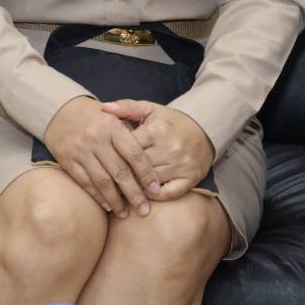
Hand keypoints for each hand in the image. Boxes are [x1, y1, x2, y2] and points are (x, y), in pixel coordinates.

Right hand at [41, 96, 161, 218]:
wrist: (60, 109)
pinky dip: (97, 196)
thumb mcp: (116, 116)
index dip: (146, 174)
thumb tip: (152, 165)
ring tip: (126, 214)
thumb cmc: (95, 116)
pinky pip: (85, 182)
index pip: (134, 154)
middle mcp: (96, 138)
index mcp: (112, 126)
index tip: (156, 191)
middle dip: (134, 194)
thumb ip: (132, 136)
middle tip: (144, 210)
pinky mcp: (66, 159)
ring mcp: (80, 149)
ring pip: (102, 181)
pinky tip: (107, 205)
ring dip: (116, 201)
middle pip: (120, 172)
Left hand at [101, 100, 215, 200]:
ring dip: (134, 188)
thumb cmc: (169, 121)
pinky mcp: (190, 179)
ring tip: (117, 191)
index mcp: (157, 130)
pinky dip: (154, 197)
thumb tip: (104, 108)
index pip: (128, 147)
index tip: (100, 160)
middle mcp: (170, 148)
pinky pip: (169, 194)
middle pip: (137, 166)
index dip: (113, 155)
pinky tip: (142, 195)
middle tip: (104, 181)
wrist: (203, 130)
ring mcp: (181, 165)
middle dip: (121, 174)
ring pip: (150, 182)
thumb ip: (126, 107)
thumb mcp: (149, 109)